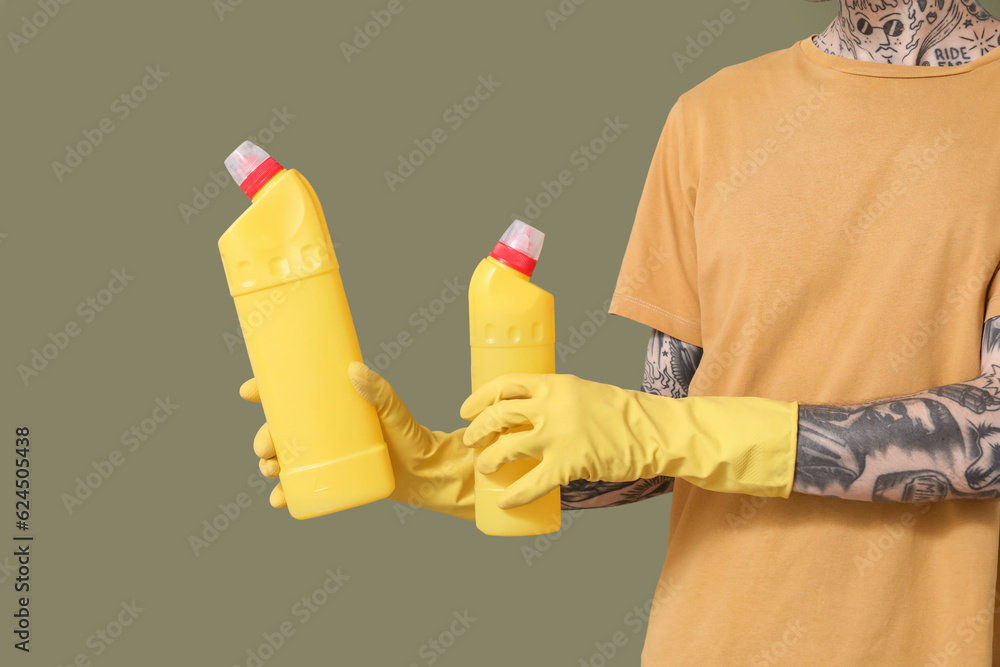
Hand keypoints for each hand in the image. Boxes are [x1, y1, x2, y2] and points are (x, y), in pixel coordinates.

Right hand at [240, 362, 474, 519]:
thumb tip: (355, 370)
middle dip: (263, 438)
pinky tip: (279, 500)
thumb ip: (379, 391)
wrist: (425, 473)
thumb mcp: (394, 412)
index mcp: (330, 409)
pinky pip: (299, 489)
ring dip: (268, 466)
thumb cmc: (410, 436)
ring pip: (283, 460)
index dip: (264, 392)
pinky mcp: (330, 481)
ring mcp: (324, 457)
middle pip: (279, 432)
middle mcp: (322, 432)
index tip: (249, 391)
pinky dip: (284, 495)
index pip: (290, 396)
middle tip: (266, 448)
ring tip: (271, 471)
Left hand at [460, 373, 798, 508]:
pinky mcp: (569, 465)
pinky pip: (530, 484)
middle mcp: (552, 405)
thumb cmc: (623, 414)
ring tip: (484, 468)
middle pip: (498, 415)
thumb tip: (531, 412)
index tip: (466, 409)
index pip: (505, 384)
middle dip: (477, 430)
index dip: (479, 398)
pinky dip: (513, 495)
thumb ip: (558, 399)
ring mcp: (559, 435)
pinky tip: (504, 501)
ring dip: (488, 460)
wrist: (656, 431)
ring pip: (507, 448)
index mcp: (556, 383)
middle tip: (469, 440)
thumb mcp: (585, 392)